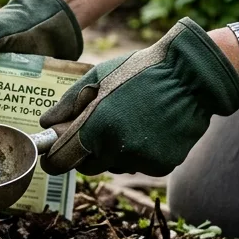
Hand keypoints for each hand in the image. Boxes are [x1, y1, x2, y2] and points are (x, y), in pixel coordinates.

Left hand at [39, 18, 238, 175]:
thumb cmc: (140, 71)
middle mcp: (116, 149)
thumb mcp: (97, 77)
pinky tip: (149, 128)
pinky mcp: (162, 166)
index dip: (54, 160)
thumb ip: (67, 104)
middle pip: (86, 167)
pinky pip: (139, 165)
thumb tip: (46, 125)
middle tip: (97, 128)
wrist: (192, 77)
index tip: (52, 156)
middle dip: (85, 153)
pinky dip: (139, 153)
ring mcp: (141, 160)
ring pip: (114, 166)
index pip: (61, 161)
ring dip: (113, 152)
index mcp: (95, 127)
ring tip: (129, 121)